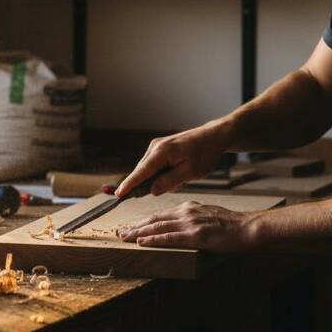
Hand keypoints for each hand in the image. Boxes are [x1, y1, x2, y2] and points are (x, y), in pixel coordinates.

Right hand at [114, 119, 234, 197]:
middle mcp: (155, 147)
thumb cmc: (205, 153)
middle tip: (168, 188)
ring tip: (181, 178)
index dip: (129, 185)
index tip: (118, 194)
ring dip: (158, 178)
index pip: (140, 172)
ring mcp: (157, 146)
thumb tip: (152, 190)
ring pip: (149, 169)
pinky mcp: (160, 147)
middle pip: (142, 171)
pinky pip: (155, 164)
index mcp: (161, 152)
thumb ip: (169, 182)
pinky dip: (161, 172)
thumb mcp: (190, 172)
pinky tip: (178, 172)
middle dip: (148, 184)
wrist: (213, 136)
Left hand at [119, 201, 256, 252]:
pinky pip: (169, 237)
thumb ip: (191, 217)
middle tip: (121, 232)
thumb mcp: (207, 214)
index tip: (131, 226)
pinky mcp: (195, 235)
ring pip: (158, 227)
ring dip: (139, 233)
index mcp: (188, 207)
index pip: (160, 214)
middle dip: (135, 226)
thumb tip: (178, 224)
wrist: (247, 228)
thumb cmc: (230, 225)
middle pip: (154, 219)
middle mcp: (186, 212)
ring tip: (125, 237)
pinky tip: (143, 242)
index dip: (143, 221)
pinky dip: (153, 240)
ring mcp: (190, 223)